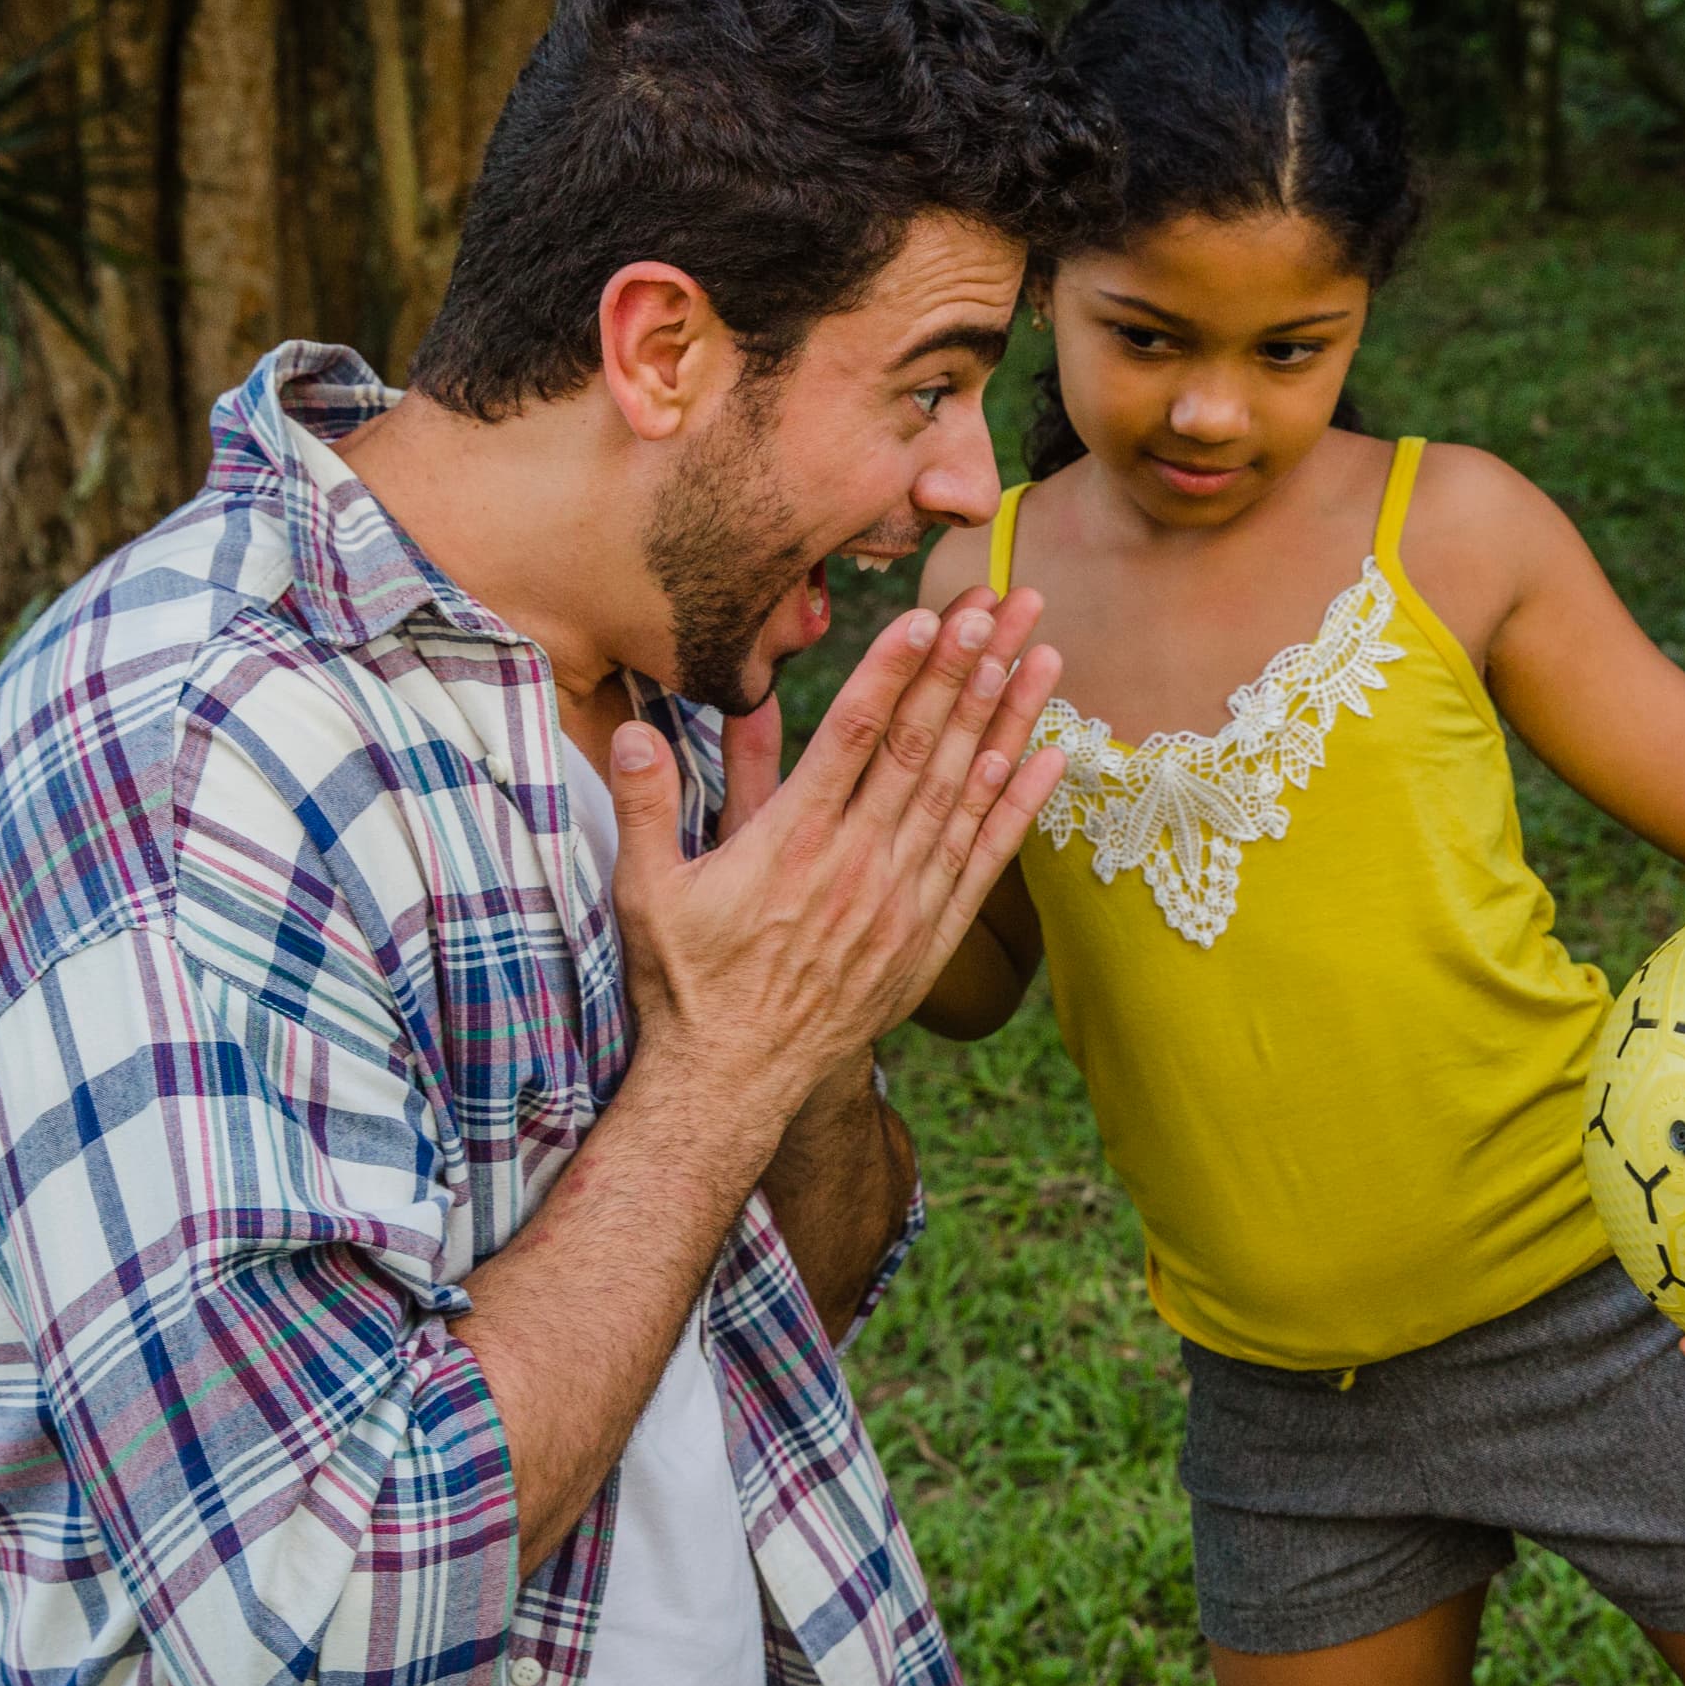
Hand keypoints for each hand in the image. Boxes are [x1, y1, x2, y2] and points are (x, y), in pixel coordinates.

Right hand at [609, 591, 1063, 1112]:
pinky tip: (1049, 754)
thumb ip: (647, 803)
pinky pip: (984, 860)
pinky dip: (1019, 806)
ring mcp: (900, 903)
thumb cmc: (686, 980)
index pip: (854, 738)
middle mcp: (856, 867)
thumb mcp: (647, 889)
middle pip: (924, 750)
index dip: (895, 672)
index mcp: (790, 844)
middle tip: (1004, 605)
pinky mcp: (926, 938)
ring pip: (964, 794)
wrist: (735, 1080)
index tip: (930, 617)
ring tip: (1040, 654)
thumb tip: (635, 730)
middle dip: (966, 670)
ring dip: (1005, 720)